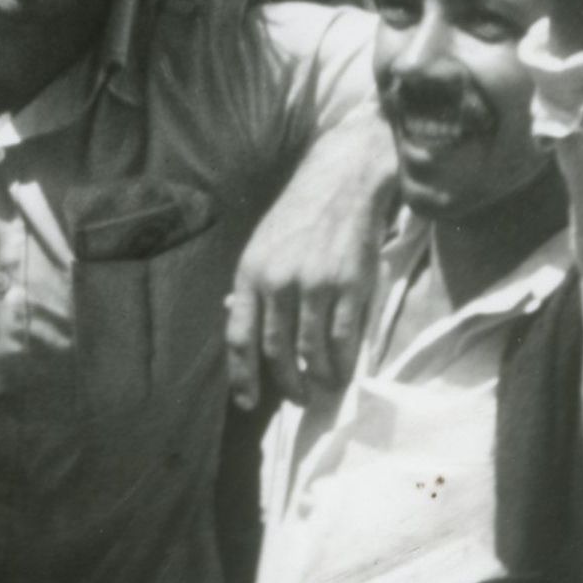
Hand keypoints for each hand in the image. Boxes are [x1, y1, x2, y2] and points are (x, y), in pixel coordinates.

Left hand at [226, 103, 398, 410]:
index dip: (242, 375)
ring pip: (311, 352)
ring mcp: (316, 284)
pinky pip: (344, 340)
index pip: (239, 335)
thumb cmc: (299, 214)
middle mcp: (279, 281)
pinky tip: (344, 371)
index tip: (247, 401)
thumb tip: (231, 315)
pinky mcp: (350, 286)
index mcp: (251, 271)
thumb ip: (250, 284)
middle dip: (286, 384)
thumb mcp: (262, 243)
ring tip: (321, 386)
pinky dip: (343, 364)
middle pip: (276, 352)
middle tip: (296, 398)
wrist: (342, 181)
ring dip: (316, 379)